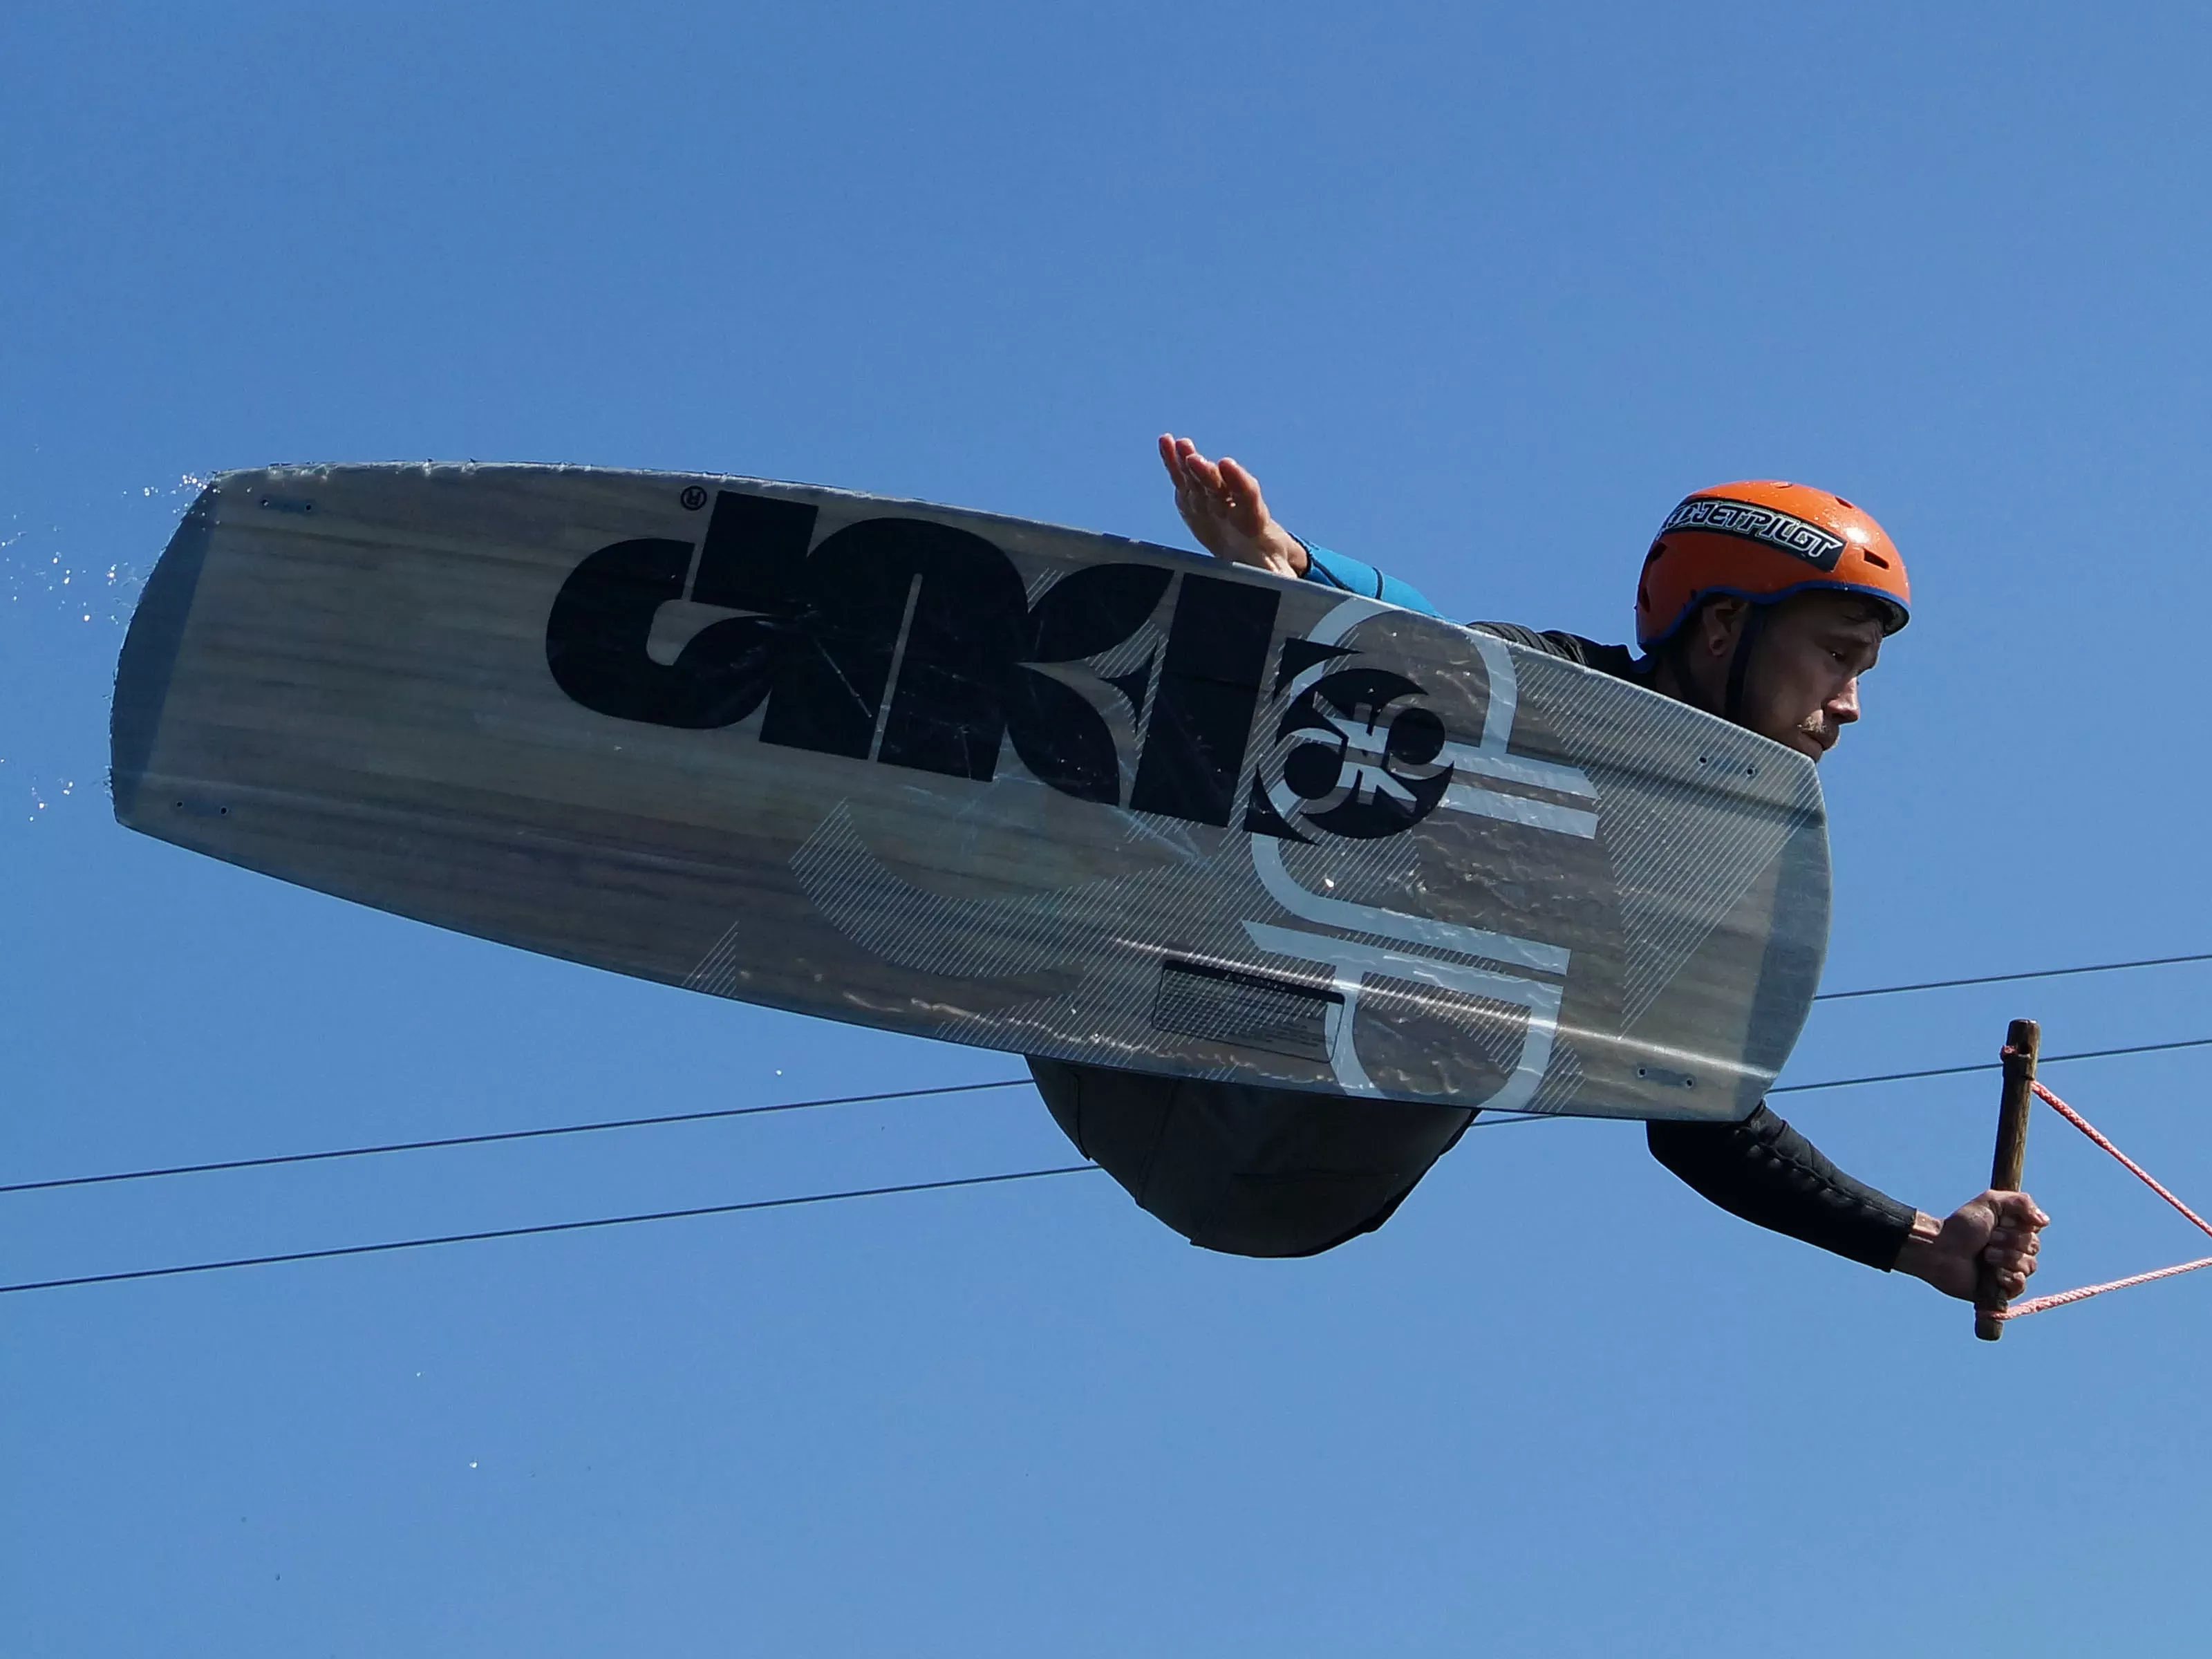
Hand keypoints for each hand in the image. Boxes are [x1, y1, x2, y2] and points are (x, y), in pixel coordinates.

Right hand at [1157, 434, 1308, 577]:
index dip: (1238, 481)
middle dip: (1207, 472)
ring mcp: (1214, 500)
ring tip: (1176, 442)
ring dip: (1189, 460)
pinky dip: (1175, 464)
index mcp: (1254, 521)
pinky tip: (1165, 444)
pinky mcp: (1196, 502)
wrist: (1252, 553)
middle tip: (1194, 458)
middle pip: (1220, 485)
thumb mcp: (1277, 574)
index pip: (1247, 496)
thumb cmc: (1266, 565)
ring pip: (1201, 478)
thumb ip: (1281, 578)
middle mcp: (1233, 504)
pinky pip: (1185, 481)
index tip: (1227, 465)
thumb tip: (1290, 588)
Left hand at [1894, 1190, 2048, 1301]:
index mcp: (2014, 1230)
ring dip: (2004, 1257)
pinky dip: (2008, 1278)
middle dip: (2008, 1241)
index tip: (1999, 1221)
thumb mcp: (1990, 1201)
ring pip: (2029, 1266)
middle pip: (2034, 1247)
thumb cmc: (1961, 1225)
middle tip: (1987, 1239)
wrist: (1941, 1249)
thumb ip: (2021, 1202)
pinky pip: (2021, 1285)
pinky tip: (1994, 1274)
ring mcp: (2009, 1270)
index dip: (2018, 1225)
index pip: (2035, 1229)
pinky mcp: (2002, 1290)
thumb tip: (2045, 1221)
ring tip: (1984, 1255)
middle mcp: (2015, 1250)